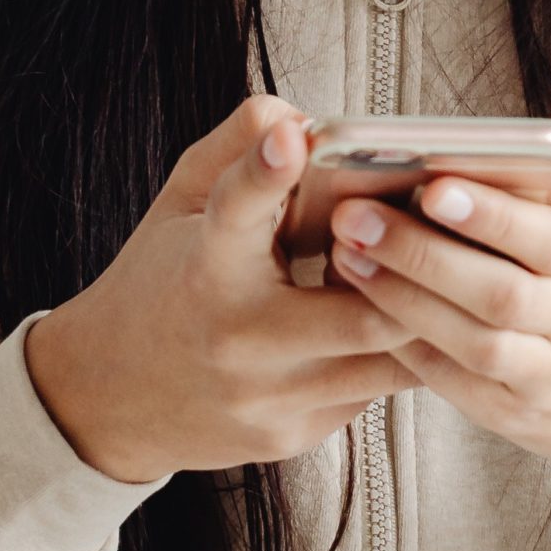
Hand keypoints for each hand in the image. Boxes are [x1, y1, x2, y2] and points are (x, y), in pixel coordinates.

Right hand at [23, 95, 419, 485]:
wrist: (108, 398)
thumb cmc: (157, 284)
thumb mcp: (181, 205)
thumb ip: (234, 151)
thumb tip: (292, 114)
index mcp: (205, 267)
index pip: (237, 210)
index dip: (266, 171)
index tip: (292, 136)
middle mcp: (238, 339)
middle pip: (363, 314)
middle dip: (416, 277)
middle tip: (442, 237)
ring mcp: (268, 398)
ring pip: (386, 363)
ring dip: (419, 317)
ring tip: (438, 278)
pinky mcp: (291, 436)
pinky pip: (368, 395)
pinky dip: (391, 356)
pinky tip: (398, 324)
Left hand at [327, 158, 550, 476]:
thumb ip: (548, 183)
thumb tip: (461, 154)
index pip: (549, 237)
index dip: (488, 216)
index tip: (431, 186)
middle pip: (499, 294)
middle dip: (419, 255)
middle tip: (355, 219)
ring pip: (474, 344)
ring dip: (403, 301)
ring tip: (349, 260)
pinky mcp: (521, 415)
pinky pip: (457, 384)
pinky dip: (410, 346)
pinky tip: (369, 310)